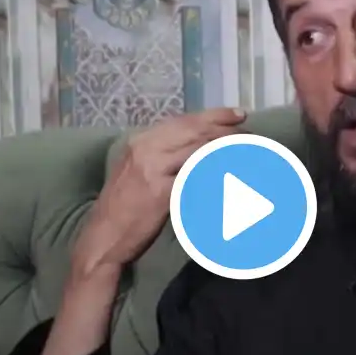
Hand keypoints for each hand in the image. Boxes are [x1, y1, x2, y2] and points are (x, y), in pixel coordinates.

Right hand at [71, 108, 245, 277]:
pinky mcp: (159, 192)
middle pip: (195, 131)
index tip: (239, 115)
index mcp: (141, 140)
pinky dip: (216, 176)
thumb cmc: (122, 209)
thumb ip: (162, 157)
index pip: (184, 121)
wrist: (103, 238)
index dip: (215, 116)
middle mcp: (145, 148)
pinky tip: (232, 178)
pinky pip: (195, 179)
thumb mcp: (137, 172)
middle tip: (252, 136)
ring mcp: (151, 169)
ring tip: (249, 154)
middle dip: (228, 131)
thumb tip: (197, 149)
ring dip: (228, 151)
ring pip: (199, 150)